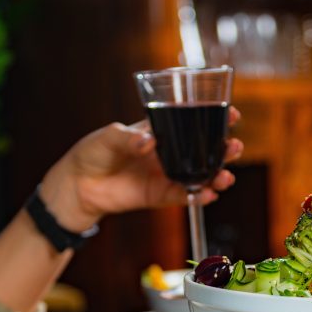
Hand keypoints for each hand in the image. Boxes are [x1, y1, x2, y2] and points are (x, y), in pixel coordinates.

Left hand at [39, 108, 242, 231]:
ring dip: (216, 175)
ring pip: (199, 175)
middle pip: (202, 150)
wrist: (78, 186)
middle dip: (222, 148)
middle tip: (234, 146)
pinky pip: (184, 196)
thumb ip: (129, 138)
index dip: (212, 117)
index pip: (190, 121)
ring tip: (226, 175)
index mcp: (158, 131)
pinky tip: (208, 195)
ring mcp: (166, 175)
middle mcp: (167, 153)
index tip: (231, 113)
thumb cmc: (91, 153)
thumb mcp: (109, 137)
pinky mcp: (160, 196)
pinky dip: (198, 197)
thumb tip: (148, 142)